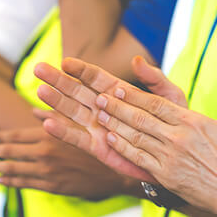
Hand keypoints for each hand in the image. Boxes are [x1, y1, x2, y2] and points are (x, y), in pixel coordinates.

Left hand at [0, 117, 137, 200]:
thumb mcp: (77, 125)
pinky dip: (10, 181)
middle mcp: (45, 152)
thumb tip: (34, 111)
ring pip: (14, 169)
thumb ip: (53, 118)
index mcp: (49, 135)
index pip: (17, 136)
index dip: (2, 138)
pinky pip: (25, 184)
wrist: (114, 172)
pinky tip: (0, 180)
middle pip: (11, 152)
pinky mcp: (52, 186)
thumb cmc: (97, 145)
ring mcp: (47, 171)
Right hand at [33, 56, 187, 182]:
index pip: (95, 77)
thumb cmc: (174, 123)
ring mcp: (98, 127)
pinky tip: (47, 123)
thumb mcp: (169, 97)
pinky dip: (62, 131)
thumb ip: (154, 78)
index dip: (80, 69)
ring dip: (56, 102)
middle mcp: (103, 108)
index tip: (65, 61)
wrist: (177, 156)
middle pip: (77, 91)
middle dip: (58, 80)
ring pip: (72, 112)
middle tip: (38, 68)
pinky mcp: (98, 147)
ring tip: (40, 91)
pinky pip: (77, 138)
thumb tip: (137, 60)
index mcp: (118, 92)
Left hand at [93, 64, 216, 216]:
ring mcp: (169, 158)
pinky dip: (122, 148)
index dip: (134, 95)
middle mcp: (177, 138)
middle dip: (117, 106)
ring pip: (135, 137)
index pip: (156, 104)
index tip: (118, 87)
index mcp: (193, 122)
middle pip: (140, 118)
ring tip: (99, 114)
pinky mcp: (166, 176)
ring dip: (115, 125)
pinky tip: (110, 140)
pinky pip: (138, 159)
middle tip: (99, 97)